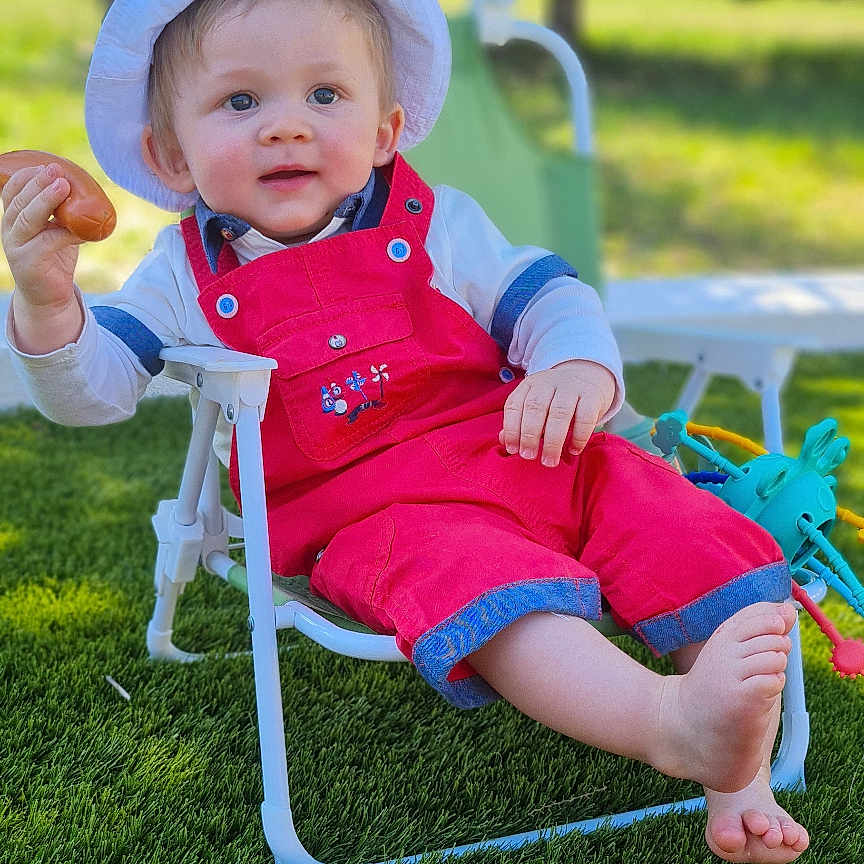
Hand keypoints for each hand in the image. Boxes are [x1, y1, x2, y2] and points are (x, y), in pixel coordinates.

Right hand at [1, 162, 79, 308]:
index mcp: (13, 218)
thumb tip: (85, 190)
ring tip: (63, 186)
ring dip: (45, 200)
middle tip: (56, 169)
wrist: (48, 296)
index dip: (26, 176)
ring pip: (28, 218)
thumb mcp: (55, 230)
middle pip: (19, 201)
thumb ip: (62, 213)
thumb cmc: (53, 258)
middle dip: (37, 182)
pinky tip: (83, 229)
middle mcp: (9, 230)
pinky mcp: (29, 262)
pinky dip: (67, 232)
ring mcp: (17, 246)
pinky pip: (49, 242)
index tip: (47, 165)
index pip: (11, 191)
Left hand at [499, 359, 615, 466]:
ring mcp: (571, 387)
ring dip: (552, 440)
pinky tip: (573, 450)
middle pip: (535, 407)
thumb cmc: (555, 399)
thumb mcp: (535, 406)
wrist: (588, 375)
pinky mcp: (592, 395)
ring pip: (559, 412)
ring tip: (549, 461)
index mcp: (529, 385)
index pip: (514, 405)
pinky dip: (579, 436)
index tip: (513, 450)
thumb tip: (504, 442)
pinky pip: (585, 416)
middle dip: (529, 435)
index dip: (511, 428)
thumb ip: (519, 423)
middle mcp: (548, 383)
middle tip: (529, 457)